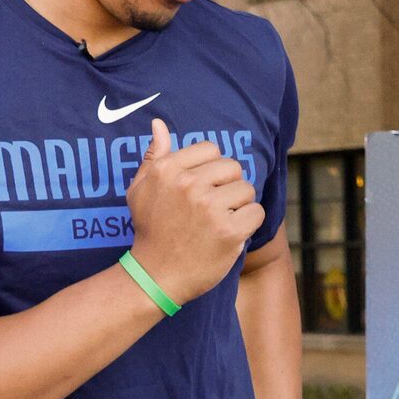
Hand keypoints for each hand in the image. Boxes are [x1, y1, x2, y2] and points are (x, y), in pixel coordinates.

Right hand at [125, 117, 265, 303]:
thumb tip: (159, 123)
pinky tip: (232, 234)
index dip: (213, 169)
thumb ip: (154, 155)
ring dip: (240, 206)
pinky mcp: (229, 230)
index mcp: (168, 169)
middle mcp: (188, 184)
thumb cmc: (151, 230)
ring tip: (221, 221)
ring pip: (247, 189)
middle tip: (215, 208)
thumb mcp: (141, 189)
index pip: (211, 149)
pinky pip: (257, 212)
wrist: (156, 274)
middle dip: (229, 186)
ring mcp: (209, 207)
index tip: (204, 188)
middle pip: (233, 168)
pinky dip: (249, 224)